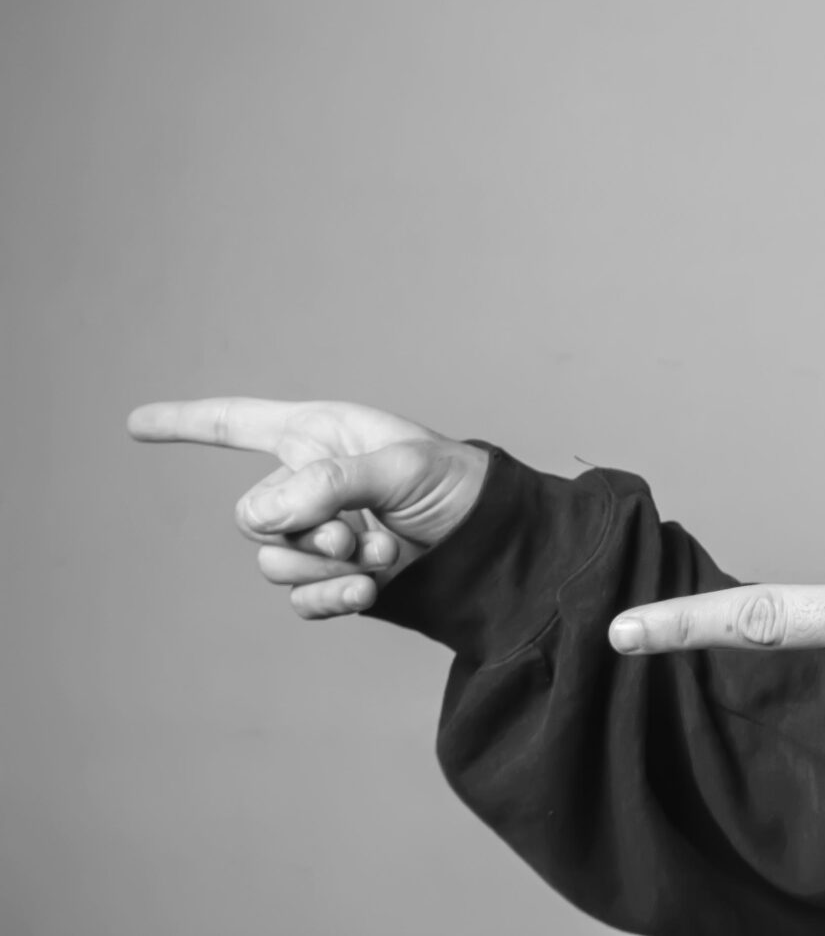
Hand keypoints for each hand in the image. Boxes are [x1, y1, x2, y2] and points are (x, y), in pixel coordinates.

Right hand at [128, 397, 491, 618]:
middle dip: (300, 531)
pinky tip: (368, 588)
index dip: (186, 421)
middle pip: (252, 515)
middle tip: (356, 533)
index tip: (134, 422)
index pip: (238, 423)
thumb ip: (331, 483)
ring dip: (325, 565)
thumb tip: (263, 516)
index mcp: (320, 434)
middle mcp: (309, 482)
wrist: (493, 544)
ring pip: (272, 562)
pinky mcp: (332, 579)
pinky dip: (329, 597)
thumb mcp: (401, 467)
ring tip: (381, 554)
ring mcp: (318, 534)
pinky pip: (300, 599)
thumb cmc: (457, 484)